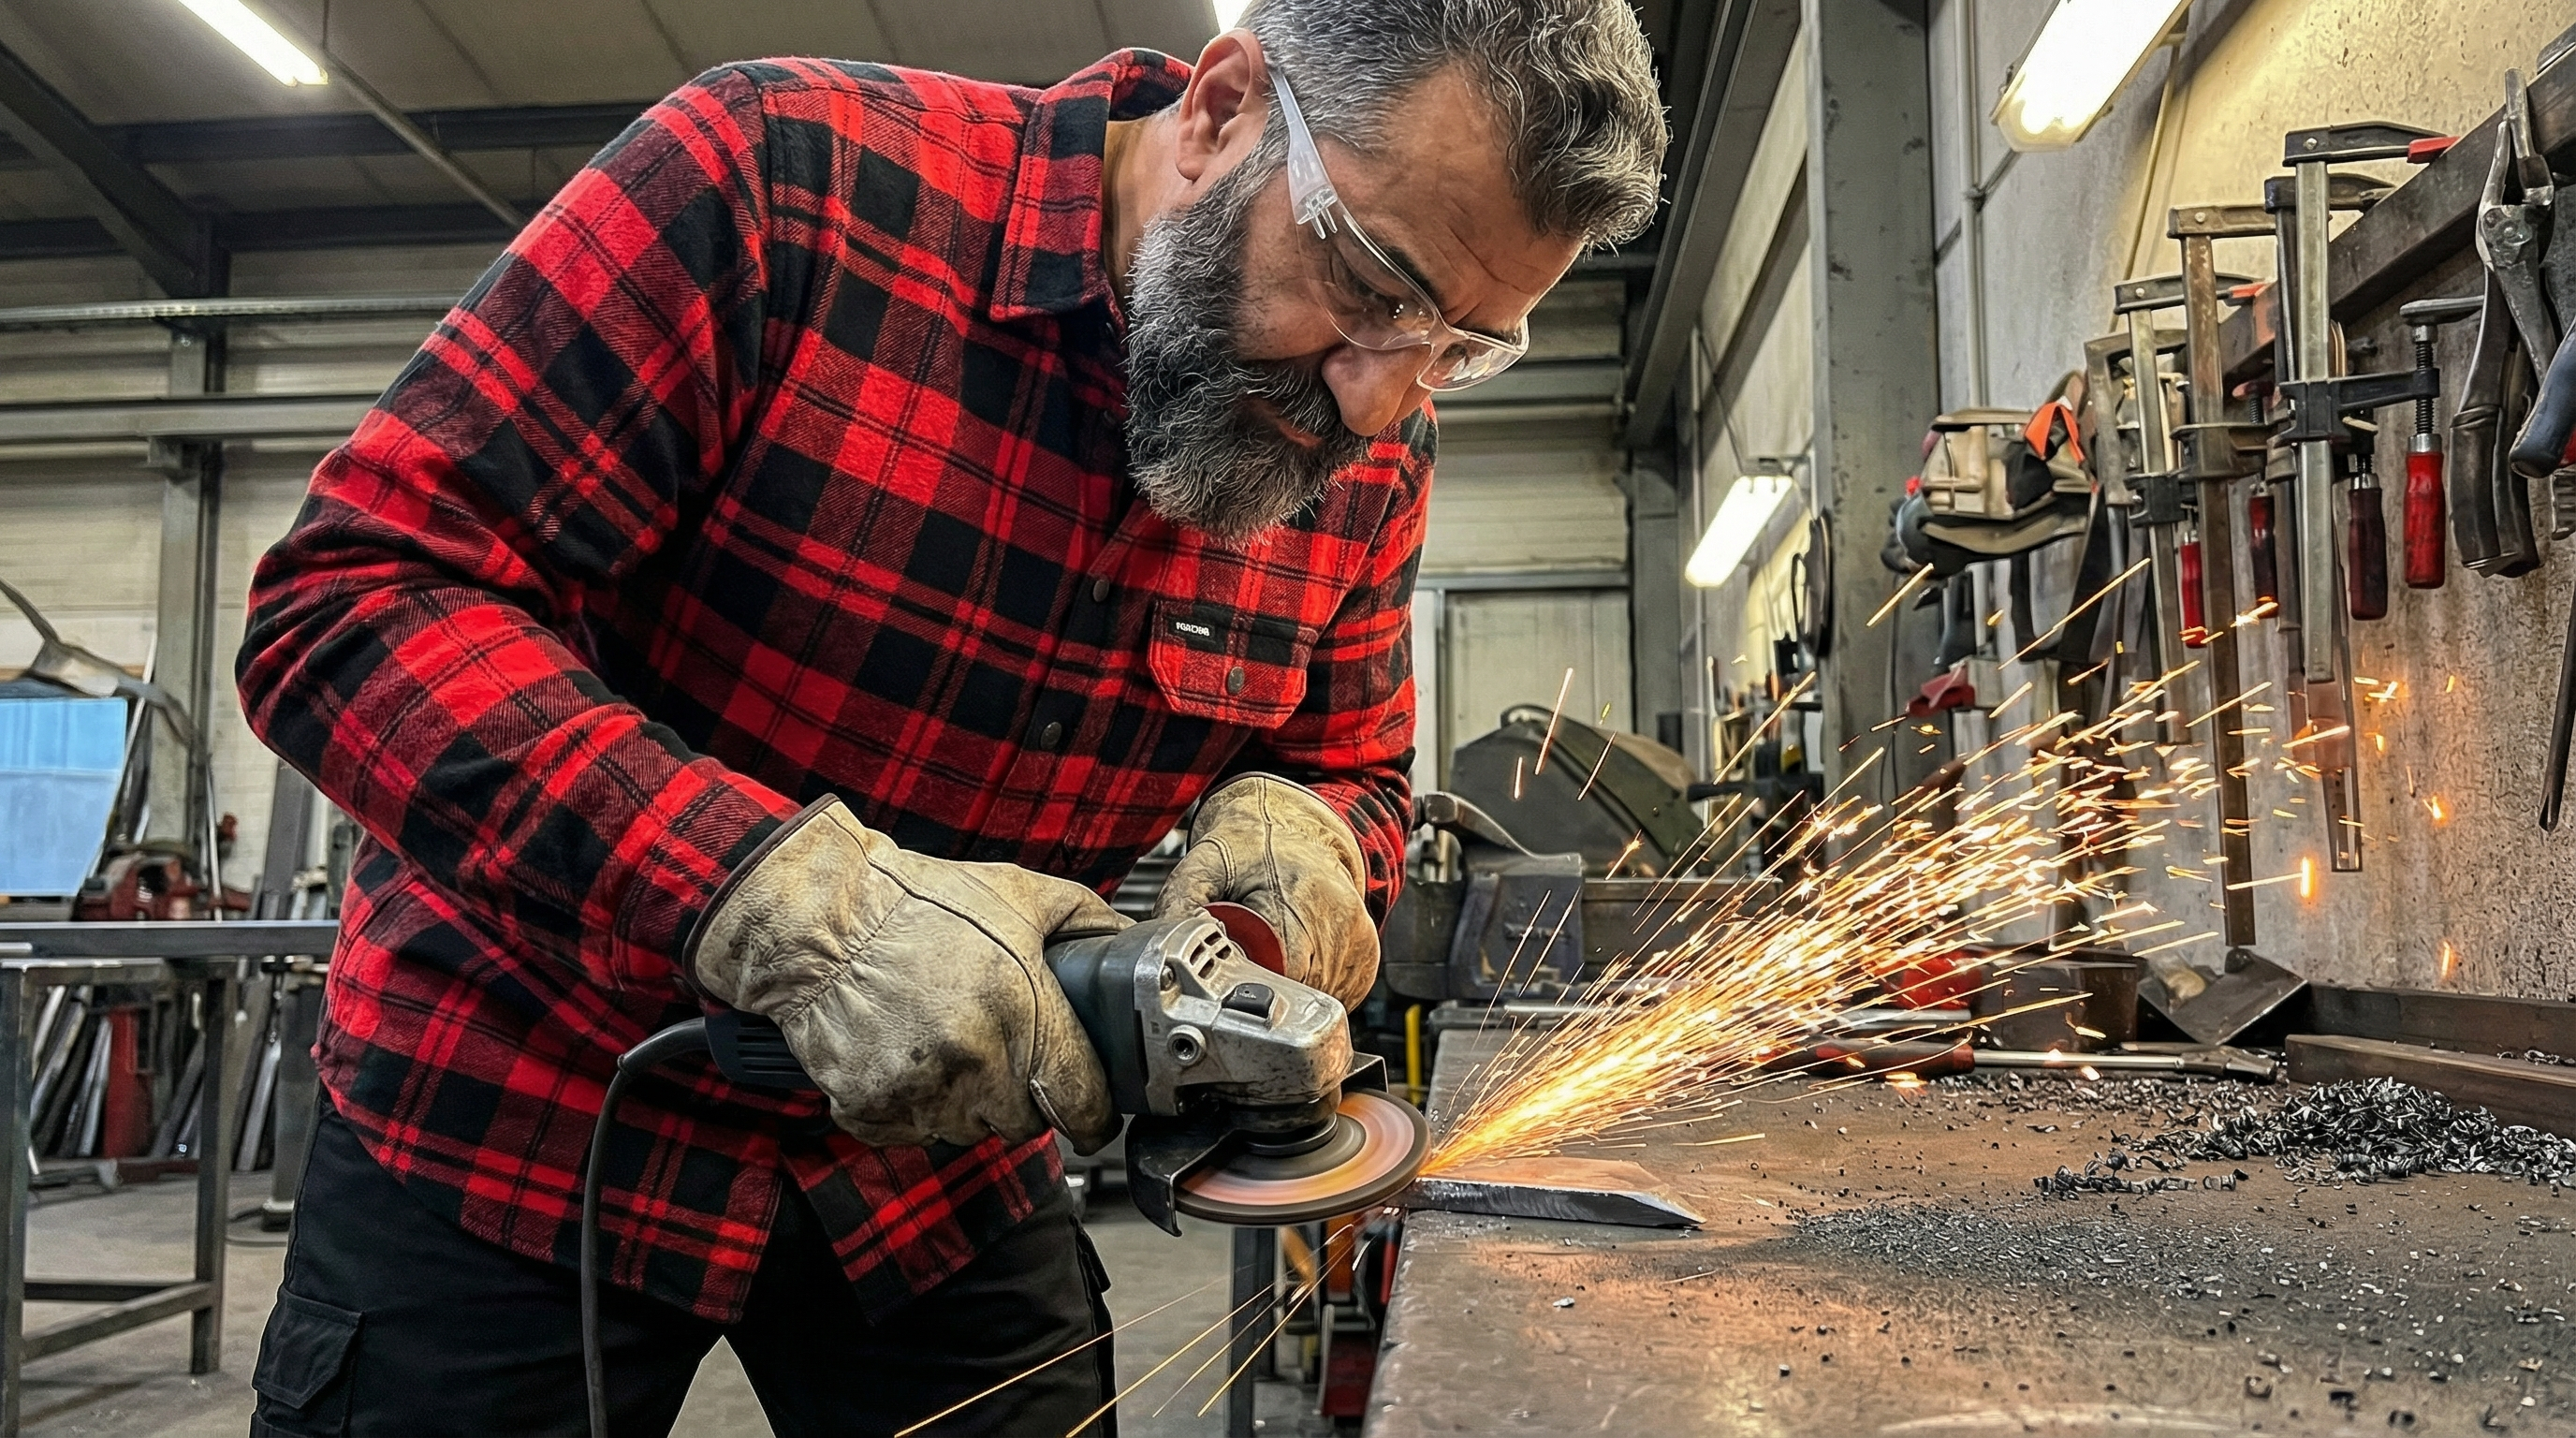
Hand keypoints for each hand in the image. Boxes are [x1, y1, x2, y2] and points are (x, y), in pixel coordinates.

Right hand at [683, 799, 1128, 1151]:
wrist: (821, 918)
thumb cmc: (917, 903)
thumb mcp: (1020, 893)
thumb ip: (1086, 919)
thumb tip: (1128, 939)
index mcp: (1023, 1012)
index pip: (1081, 1104)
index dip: (1095, 1115)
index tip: (1094, 1114)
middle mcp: (974, 1060)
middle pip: (1026, 1125)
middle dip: (1026, 1098)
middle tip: (1008, 1055)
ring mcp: (919, 1091)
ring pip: (971, 1132)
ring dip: (973, 1106)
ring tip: (955, 1050)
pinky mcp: (871, 1108)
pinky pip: (915, 1133)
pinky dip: (920, 1109)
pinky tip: (913, 1060)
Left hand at [1154, 774, 1377, 1007]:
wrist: (1303, 827)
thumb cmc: (1256, 843)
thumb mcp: (1207, 861)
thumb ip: (1180, 900)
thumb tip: (1161, 950)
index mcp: (1297, 897)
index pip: (1278, 972)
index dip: (1248, 982)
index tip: (1230, 973)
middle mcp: (1337, 921)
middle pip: (1297, 991)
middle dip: (1265, 986)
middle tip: (1245, 962)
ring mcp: (1357, 943)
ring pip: (1317, 998)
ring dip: (1289, 988)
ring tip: (1273, 954)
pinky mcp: (1367, 958)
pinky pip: (1337, 994)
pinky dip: (1312, 987)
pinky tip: (1297, 959)